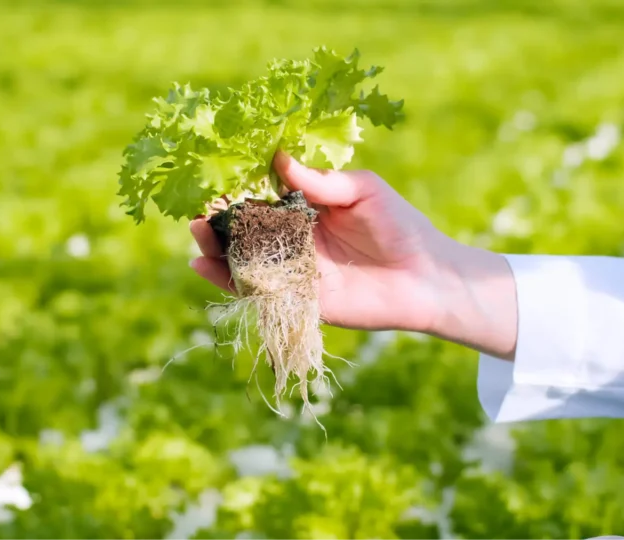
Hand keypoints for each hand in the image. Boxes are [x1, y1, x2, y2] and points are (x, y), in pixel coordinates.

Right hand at [189, 152, 517, 358]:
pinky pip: (257, 290)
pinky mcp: (298, 300)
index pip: (262, 195)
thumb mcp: (363, 191)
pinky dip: (228, 281)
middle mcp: (294, 239)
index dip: (236, 187)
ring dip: (216, 248)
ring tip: (195, 234)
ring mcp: (293, 270)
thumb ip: (322, 181)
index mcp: (307, 208)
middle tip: (195, 209)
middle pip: (245, 228)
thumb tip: (279, 159)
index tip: (211, 177)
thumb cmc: (400, 226)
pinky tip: (205, 266)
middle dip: (217, 220)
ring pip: (244, 259)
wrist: (428, 278)